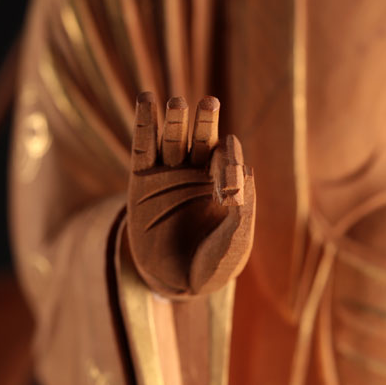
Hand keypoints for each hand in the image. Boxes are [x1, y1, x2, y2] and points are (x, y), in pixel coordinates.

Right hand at [127, 93, 254, 296]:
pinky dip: (143, 124)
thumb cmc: (214, 264)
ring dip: (176, 121)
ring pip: (173, 140)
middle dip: (206, 122)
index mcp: (224, 184)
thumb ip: (242, 212)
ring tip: (177, 103)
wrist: (176, 282)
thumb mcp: (235, 243)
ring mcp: (168, 176)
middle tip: (210, 102)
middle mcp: (197, 174)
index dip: (229, 156)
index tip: (227, 160)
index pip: (227, 158)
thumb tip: (244, 174)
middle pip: (202, 140)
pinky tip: (145, 102)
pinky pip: (142, 148)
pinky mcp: (141, 182)